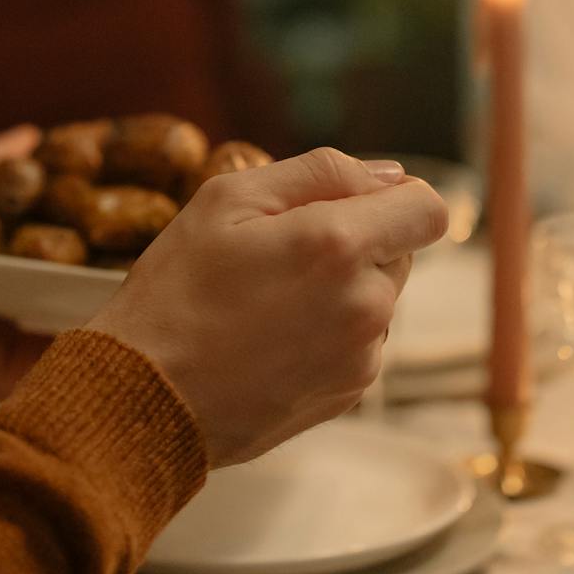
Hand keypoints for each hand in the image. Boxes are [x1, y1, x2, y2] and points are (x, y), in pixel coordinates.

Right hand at [85, 147, 448, 467]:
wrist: (146, 401)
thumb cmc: (175, 294)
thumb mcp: (227, 200)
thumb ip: (321, 172)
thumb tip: (389, 176)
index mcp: (338, 247)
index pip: (426, 209)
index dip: (395, 197)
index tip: (351, 204)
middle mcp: (365, 305)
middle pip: (398, 251)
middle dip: (354, 241)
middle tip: (277, 254)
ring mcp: (362, 356)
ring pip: (376, 297)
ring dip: (341, 288)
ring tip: (266, 301)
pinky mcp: (349, 393)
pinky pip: (359, 341)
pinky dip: (328, 331)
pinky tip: (270, 337)